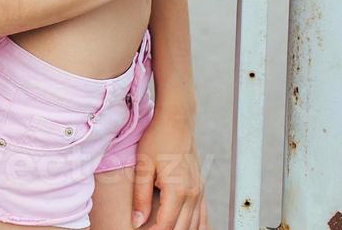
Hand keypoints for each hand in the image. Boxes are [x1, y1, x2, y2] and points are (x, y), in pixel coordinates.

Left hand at [133, 108, 207, 229]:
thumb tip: (137, 221)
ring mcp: (199, 192)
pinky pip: (203, 216)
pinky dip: (197, 227)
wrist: (177, 122)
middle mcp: (192, 194)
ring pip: (194, 225)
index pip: (165, 225)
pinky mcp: (200, 188)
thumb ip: (140, 196)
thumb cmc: (157, 139)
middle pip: (181, 228)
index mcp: (177, 190)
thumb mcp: (143, 166)